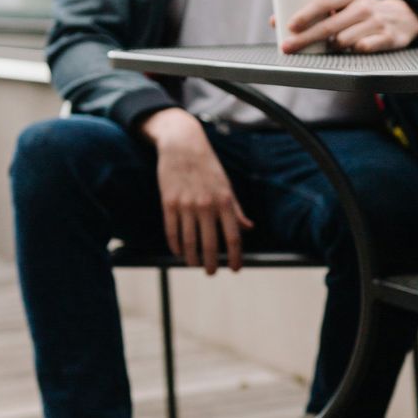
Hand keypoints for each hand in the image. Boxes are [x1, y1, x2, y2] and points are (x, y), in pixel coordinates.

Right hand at [139, 108, 252, 273]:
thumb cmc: (208, 166)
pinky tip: (179, 252)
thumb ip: (237, 209)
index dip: (235, 257)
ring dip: (192, 259)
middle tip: (212, 272)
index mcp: (225, 201)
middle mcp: (206, 205)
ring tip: (194, 265)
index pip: (233, 237)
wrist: (183, 145)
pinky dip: (175, 246)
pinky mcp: (169, 203)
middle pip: (210, 244)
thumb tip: (249, 228)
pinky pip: (172, 232)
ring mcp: (186, 205)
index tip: (236, 269)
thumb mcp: (227, 185)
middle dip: (212, 263)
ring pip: (189, 242)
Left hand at [275, 0, 417, 53]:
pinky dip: (355, 50)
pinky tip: (353, 49)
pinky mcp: (388, 38)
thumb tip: (275, 21)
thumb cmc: (361, 13)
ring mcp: (376, 22)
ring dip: (333, 47)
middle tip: (288, 47)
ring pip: (343, 41)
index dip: (305, 13)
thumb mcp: (343, 5)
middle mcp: (363, 6)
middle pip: (329, 26)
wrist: (403, 17)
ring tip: (332, 46)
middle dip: (305, 38)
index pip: (324, 1)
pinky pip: (364, 48)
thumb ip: (315, 12)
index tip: (289, 25)